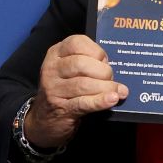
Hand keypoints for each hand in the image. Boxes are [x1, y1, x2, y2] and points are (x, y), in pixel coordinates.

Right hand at [24, 34, 128, 149]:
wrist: (45, 119)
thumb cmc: (65, 90)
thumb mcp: (70, 71)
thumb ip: (88, 64)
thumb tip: (113, 68)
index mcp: (56, 54)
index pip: (76, 43)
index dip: (96, 51)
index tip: (104, 61)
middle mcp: (52, 69)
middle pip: (80, 64)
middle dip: (102, 71)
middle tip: (111, 80)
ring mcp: (54, 89)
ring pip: (83, 84)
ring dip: (105, 88)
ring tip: (117, 92)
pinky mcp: (61, 109)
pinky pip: (83, 103)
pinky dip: (100, 101)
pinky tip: (112, 99)